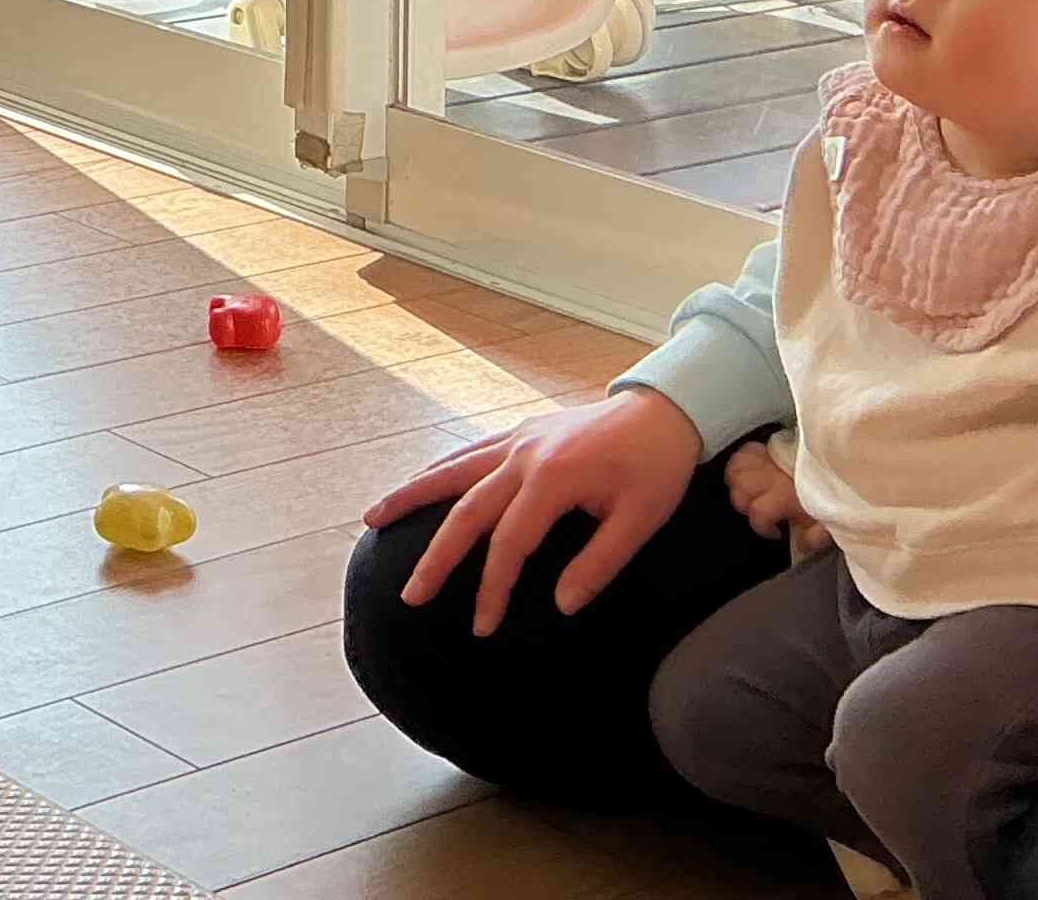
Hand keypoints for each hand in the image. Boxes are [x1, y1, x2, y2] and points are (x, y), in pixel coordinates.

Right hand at [360, 387, 703, 635]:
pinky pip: (468, 452)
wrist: (664, 410)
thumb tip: (561, 606)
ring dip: (413, 495)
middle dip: (437, 556)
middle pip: (467, 510)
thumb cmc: (656, 468)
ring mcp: (517, 440)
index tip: (482, 626)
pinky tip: (418, 484)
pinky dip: (438, 470)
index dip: (493, 587)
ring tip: (373, 518)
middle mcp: (524, 455)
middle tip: (410, 595)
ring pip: (453, 471)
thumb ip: (598, 564)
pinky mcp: (520, 434)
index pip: (510, 543)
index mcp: (554, 478)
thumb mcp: (641, 521)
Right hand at [721, 435, 831, 557]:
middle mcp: (773, 476)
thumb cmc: (836, 494)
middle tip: (760, 509)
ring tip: (751, 490)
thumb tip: (800, 546)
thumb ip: (813, 538)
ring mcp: (771, 458)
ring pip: (737, 467)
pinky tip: (753, 470)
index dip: (762, 527)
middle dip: (744, 504)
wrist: (847, 465)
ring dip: (739, 480)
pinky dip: (745, 460)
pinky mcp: (773, 446)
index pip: (757, 513)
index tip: (775, 532)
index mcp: (785, 496)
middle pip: (740, 489)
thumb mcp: (830, 522)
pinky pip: (747, 450)